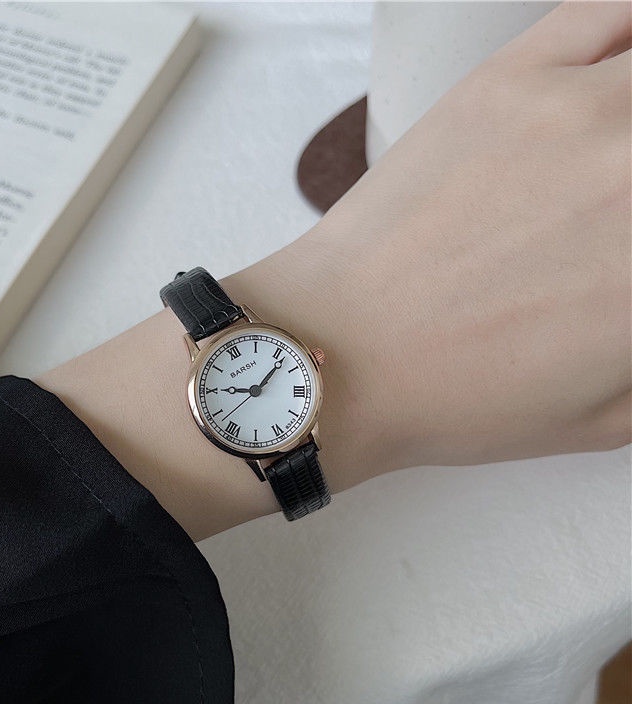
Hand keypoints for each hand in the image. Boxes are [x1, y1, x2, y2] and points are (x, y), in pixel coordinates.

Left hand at [38, 3, 630, 538]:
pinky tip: (611, 79)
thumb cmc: (458, 401)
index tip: (629, 250)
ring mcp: (579, 112)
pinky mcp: (508, 81)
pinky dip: (628, 34)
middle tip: (615, 209)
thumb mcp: (604, 420)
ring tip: (608, 157)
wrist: (342, 354)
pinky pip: (611, 14)